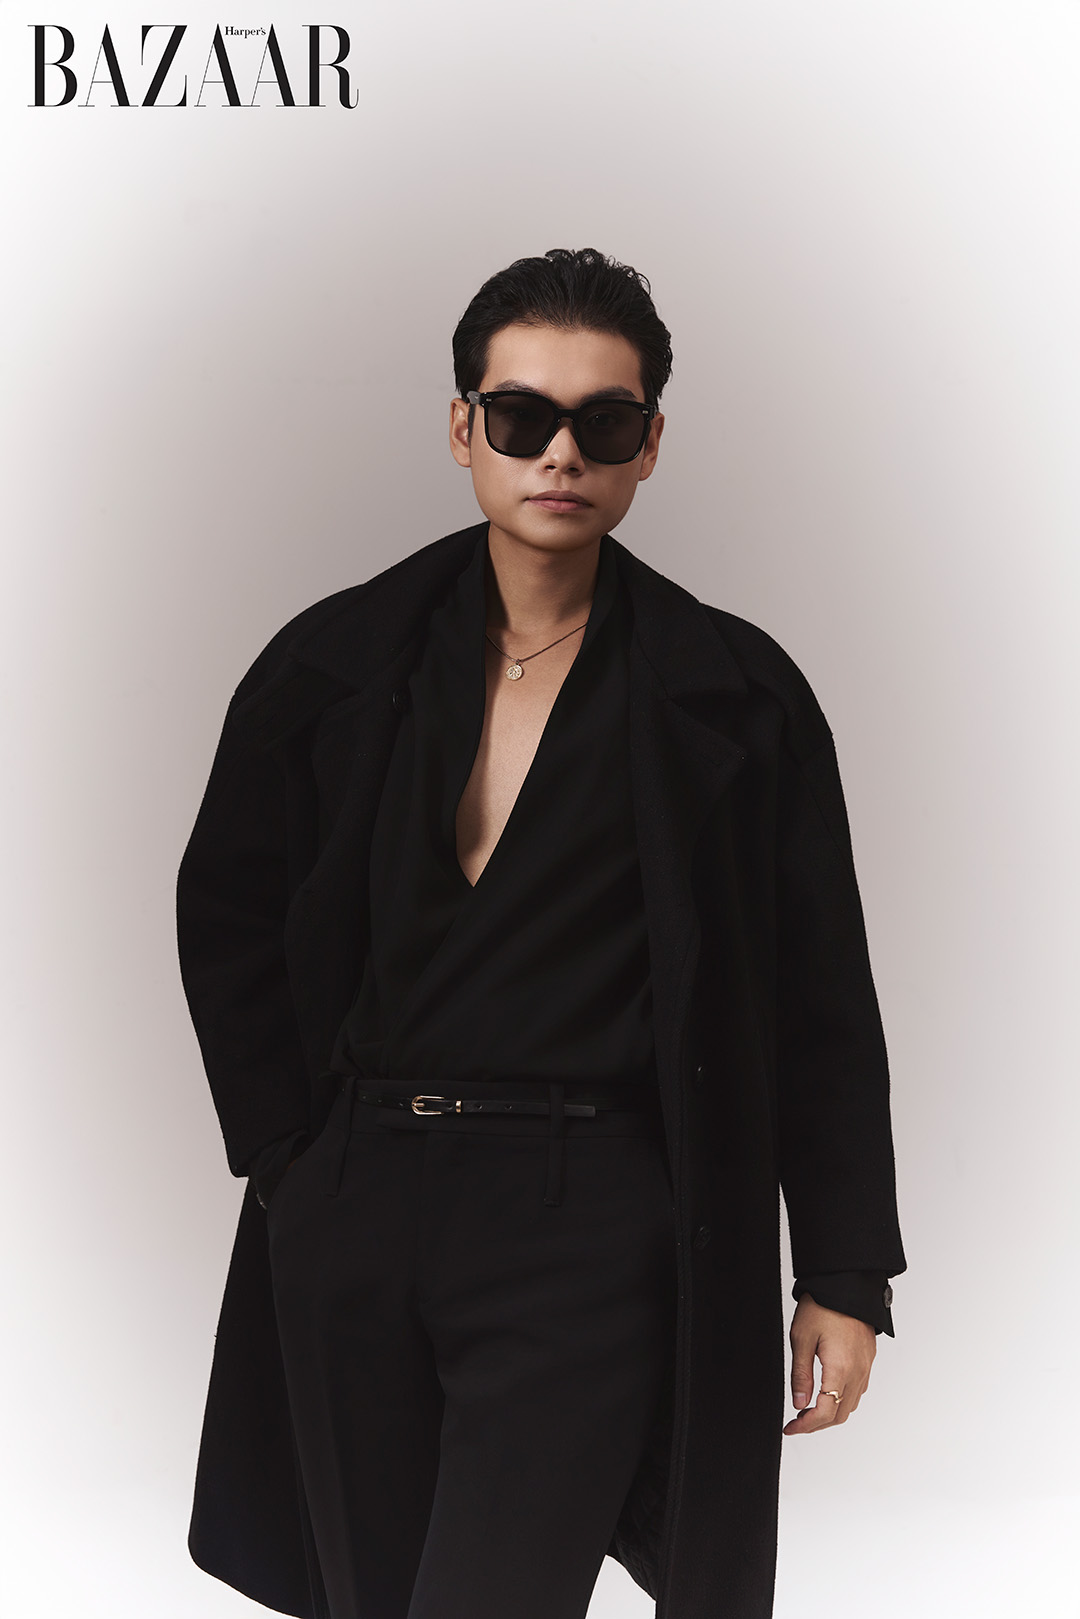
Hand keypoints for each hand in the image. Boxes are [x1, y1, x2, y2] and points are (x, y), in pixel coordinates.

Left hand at [783, 1293, 875, 1435]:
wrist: (847, 1284)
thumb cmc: (823, 1305)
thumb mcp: (801, 1338)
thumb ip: (801, 1375)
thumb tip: (799, 1404)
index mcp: (840, 1368)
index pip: (825, 1413)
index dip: (806, 1426)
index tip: (790, 1427)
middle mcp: (857, 1372)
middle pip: (839, 1415)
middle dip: (816, 1425)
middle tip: (796, 1423)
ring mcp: (866, 1367)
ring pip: (850, 1406)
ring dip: (829, 1415)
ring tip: (808, 1411)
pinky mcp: (868, 1360)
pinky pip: (857, 1391)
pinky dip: (841, 1402)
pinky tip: (826, 1395)